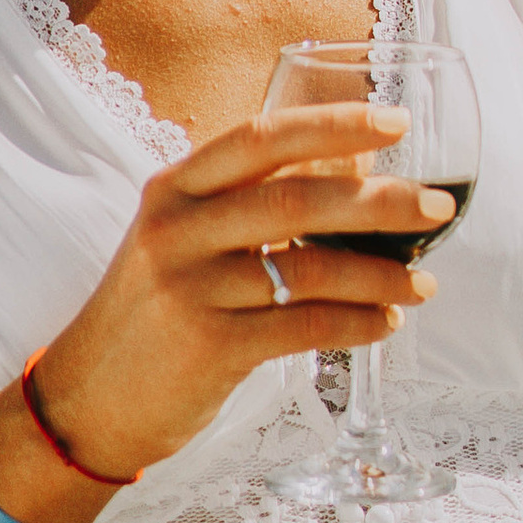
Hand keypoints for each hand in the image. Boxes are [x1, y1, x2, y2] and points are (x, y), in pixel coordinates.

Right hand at [33, 102, 454, 481]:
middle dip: (380, 202)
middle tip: (434, 208)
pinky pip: (305, 327)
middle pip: (297, 198)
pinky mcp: (210, 346)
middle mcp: (177, 231)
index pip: (260, 139)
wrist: (87, 399)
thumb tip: (347, 174)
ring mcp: (191, 288)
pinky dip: (357, 325)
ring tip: (421, 284)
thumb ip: (242, 206)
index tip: (395, 123)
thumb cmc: (151, 314)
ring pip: (310, 268)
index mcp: (174, 190)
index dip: (332, 125)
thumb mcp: (179, 242)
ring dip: (380, 275)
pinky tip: (384, 325)